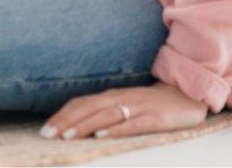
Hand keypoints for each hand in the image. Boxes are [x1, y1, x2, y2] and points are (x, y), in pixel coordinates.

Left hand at [42, 82, 207, 139]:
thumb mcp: (122, 104)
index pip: (80, 104)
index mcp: (110, 96)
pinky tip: (102, 136)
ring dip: (85, 125)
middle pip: (88, 108)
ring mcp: (138, 107)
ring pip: (106, 115)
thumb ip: (102, 112)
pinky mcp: (156, 117)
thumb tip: (73, 124)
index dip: (61, 115)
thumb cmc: (149, 104)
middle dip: (66, 121)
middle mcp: (120, 98)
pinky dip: (117, 129)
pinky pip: (134, 123)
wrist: (187, 95)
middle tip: (48, 134)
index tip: (45, 129)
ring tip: (67, 135)